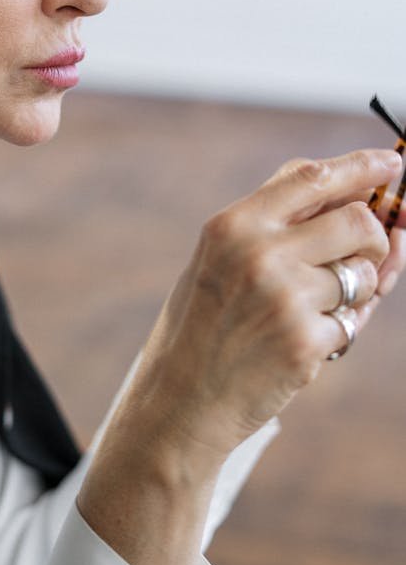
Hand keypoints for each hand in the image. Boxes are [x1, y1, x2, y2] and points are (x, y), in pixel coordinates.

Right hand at [78, 147, 400, 564]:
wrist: (180, 401)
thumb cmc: (203, 325)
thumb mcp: (220, 258)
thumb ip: (274, 224)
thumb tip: (353, 197)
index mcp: (234, 224)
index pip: (313, 177)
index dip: (361, 167)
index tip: (390, 163)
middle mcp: (260, 252)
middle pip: (358, 222)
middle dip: (375, 240)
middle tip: (362, 258)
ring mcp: (285, 297)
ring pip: (364, 274)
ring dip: (355, 292)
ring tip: (312, 311)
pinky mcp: (305, 341)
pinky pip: (353, 321)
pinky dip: (340, 331)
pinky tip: (303, 343)